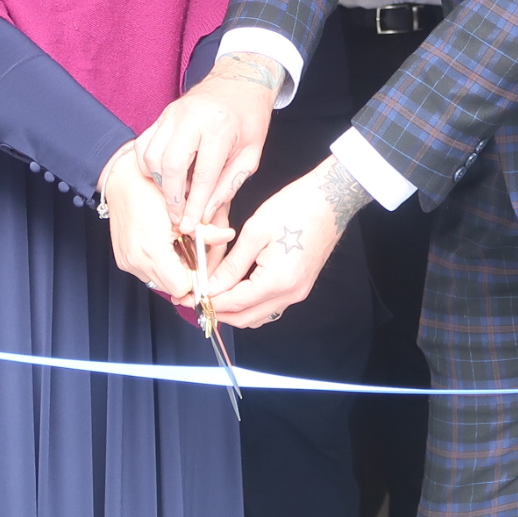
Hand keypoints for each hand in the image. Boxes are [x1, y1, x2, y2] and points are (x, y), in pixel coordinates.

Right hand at [101, 143, 225, 300]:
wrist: (122, 181)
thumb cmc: (151, 189)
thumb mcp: (184, 209)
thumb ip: (207, 230)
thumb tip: (227, 236)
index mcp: (153, 250)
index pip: (182, 286)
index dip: (197, 277)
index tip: (203, 264)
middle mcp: (137, 262)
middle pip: (172, 288)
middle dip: (186, 274)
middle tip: (194, 253)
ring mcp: (127, 263)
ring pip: (160, 283)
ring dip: (172, 271)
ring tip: (178, 246)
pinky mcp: (123, 261)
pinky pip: (147, 273)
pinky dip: (159, 265)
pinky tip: (164, 246)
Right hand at [137, 55, 280, 232]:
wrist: (240, 81)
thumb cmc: (249, 118)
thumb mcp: (250, 155)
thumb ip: (228, 185)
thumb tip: (206, 213)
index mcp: (219, 126)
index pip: (203, 175)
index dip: (195, 205)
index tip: (190, 226)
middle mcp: (192, 118)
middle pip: (171, 166)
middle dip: (172, 198)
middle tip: (178, 217)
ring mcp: (172, 114)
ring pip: (152, 156)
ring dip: (160, 182)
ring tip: (177, 194)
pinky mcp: (162, 115)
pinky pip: (144, 145)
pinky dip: (149, 166)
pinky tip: (164, 176)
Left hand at [203, 155, 368, 327]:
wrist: (331, 199)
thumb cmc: (296, 207)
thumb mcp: (256, 231)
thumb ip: (231, 264)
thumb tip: (210, 286)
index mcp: (277, 281)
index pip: (233, 303)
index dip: (207, 302)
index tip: (186, 297)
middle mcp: (290, 294)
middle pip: (245, 317)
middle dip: (216, 310)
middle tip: (193, 298)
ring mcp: (298, 292)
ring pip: (257, 315)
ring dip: (233, 309)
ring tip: (211, 292)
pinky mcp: (300, 285)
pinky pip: (269, 306)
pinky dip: (249, 303)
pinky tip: (236, 288)